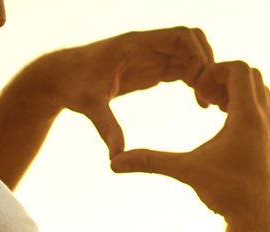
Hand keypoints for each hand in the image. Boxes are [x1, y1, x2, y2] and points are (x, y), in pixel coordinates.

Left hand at [32, 28, 222, 158]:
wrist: (61, 77)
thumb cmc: (74, 86)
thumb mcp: (91, 107)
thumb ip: (107, 128)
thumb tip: (116, 157)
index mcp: (136, 45)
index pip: (182, 36)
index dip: (199, 57)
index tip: (199, 87)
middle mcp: (147, 46)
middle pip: (193, 42)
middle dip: (208, 66)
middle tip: (209, 96)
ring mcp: (151, 56)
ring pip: (192, 54)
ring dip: (205, 75)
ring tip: (208, 104)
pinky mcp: (151, 67)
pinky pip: (183, 67)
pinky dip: (197, 81)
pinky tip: (200, 105)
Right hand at [111, 60, 269, 227]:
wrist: (259, 222)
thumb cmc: (228, 195)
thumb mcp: (186, 171)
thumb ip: (151, 162)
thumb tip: (114, 163)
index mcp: (247, 117)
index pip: (240, 68)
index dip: (216, 70)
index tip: (198, 90)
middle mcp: (264, 120)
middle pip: (253, 75)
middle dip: (226, 77)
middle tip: (204, 96)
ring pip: (260, 91)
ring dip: (237, 92)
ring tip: (213, 108)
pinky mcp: (269, 144)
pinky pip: (261, 111)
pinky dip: (243, 108)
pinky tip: (223, 126)